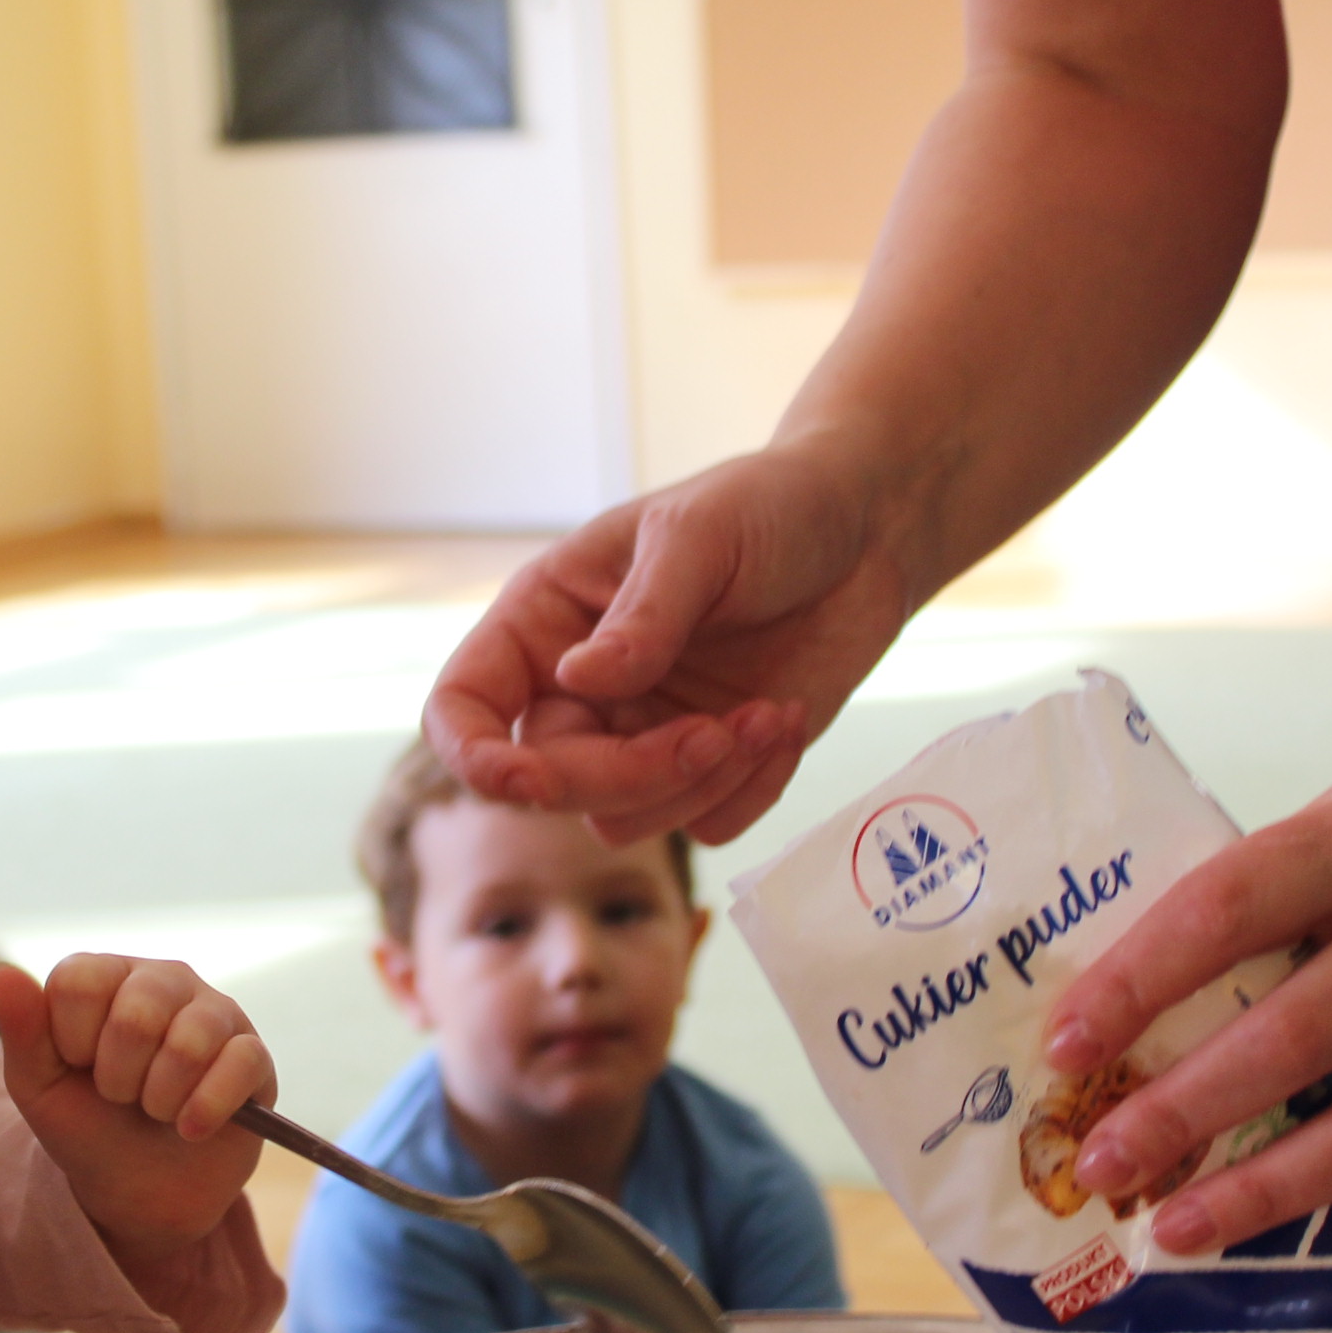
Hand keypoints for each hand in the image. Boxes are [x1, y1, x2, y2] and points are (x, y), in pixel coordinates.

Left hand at [0, 957, 266, 1285]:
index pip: (79, 982)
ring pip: (191, 1039)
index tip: (77, 1068)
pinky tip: (191, 1129)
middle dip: (118, 1077)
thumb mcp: (39, 1089)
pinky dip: (205, 1110)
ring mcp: (215, 1012)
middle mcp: (163, 979)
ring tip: (156, 1110)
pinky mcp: (254, 1054)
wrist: (140, 1192)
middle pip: (137, 1011)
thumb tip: (1, 975)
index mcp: (105, 976)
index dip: (71, 1041)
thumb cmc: (86, 1128)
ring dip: (160, 1099)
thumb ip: (22, 1032)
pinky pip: (239, 1064)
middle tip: (120, 1096)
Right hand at [424, 437, 920, 844]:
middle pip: (549, 782)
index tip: (530, 780)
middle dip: (629, 775)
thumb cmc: (769, 507)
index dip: (475, 756)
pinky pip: (704, 825)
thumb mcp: (701, 536)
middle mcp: (580, 689)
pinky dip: (750, 791)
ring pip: (622, 821)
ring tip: (769, 715)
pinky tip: (786, 720)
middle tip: (714, 733)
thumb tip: (579, 681)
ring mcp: (642, 734)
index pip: (463, 706)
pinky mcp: (710, 768)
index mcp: (545, 620)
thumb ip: (642, 614)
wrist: (868, 532)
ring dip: (697, 785)